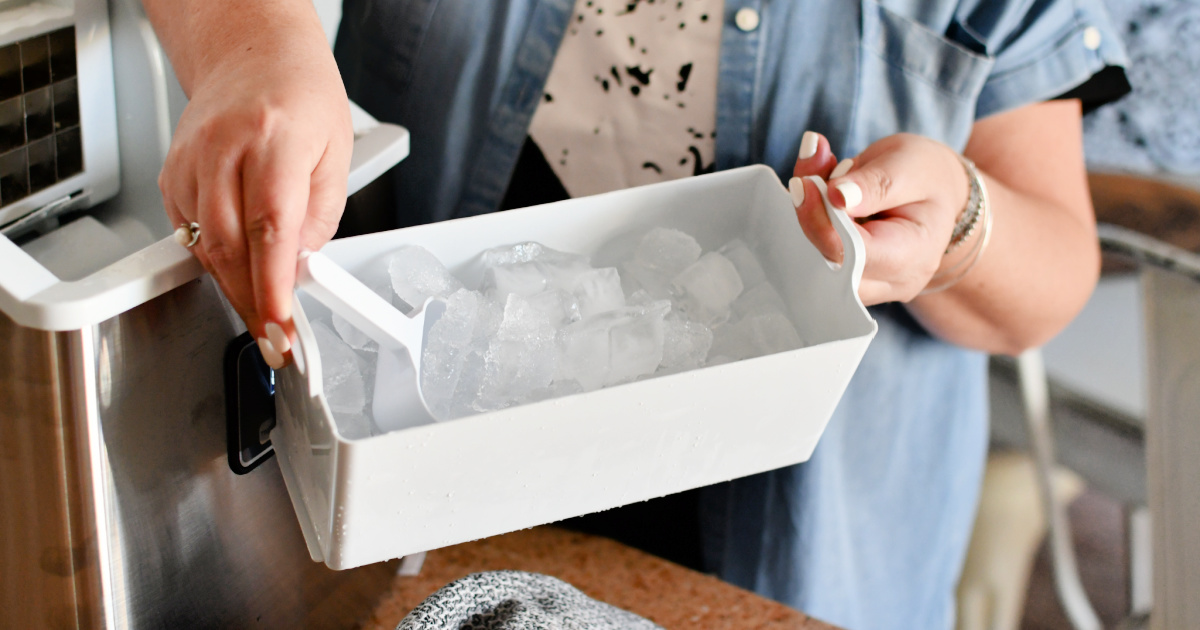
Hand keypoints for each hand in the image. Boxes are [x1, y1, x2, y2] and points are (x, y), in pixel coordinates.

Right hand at [156, 8, 351, 367]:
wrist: (251, 53)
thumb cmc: (301, 95)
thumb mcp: (337, 153)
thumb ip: (320, 216)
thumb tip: (300, 268)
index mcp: (275, 140)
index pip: (271, 229)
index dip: (272, 288)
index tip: (279, 327)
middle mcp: (225, 148)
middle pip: (228, 246)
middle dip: (251, 301)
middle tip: (274, 337)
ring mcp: (191, 161)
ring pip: (203, 245)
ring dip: (232, 286)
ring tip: (262, 309)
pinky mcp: (172, 173)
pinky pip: (189, 232)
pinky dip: (214, 258)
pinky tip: (237, 266)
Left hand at [789, 132, 968, 304]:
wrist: (936, 192)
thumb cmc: (926, 176)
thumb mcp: (908, 165)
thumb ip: (874, 183)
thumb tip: (836, 196)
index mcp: (913, 256)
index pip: (854, 253)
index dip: (822, 221)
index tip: (806, 182)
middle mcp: (890, 281)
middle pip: (830, 264)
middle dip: (810, 217)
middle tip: (809, 172)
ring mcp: (868, 284)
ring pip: (816, 261)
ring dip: (807, 217)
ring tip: (819, 174)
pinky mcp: (848, 276)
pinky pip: (816, 255)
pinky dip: (811, 221)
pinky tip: (819, 191)